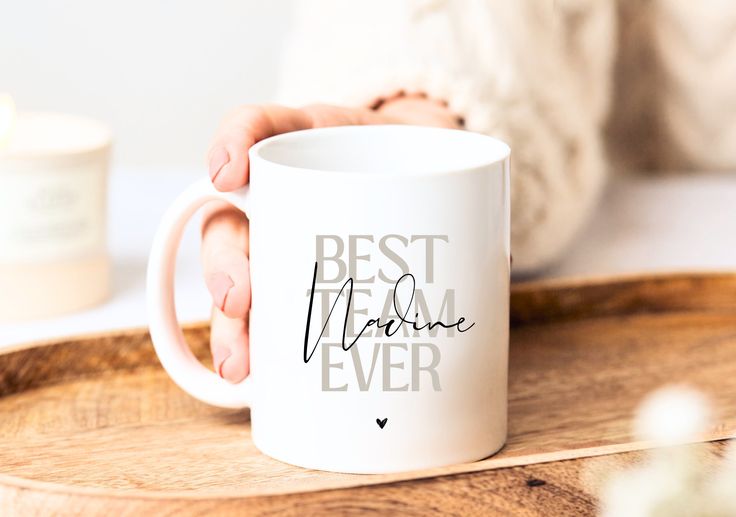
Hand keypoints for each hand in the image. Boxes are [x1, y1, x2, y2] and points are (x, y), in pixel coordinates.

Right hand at [202, 98, 460, 381]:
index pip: (259, 128)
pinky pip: (269, 314)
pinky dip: (256, 346)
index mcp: (314, 149)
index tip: (229, 173)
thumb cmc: (417, 168)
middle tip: (240, 300)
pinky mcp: (300, 286)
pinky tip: (255, 380)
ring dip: (232, 324)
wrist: (429, 184)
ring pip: (240, 276)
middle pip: (232, 222)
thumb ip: (456, 176)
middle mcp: (286, 198)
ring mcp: (285, 242)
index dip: (233, 143)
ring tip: (240, 365)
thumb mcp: (436, 155)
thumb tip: (491, 243)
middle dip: (227, 264)